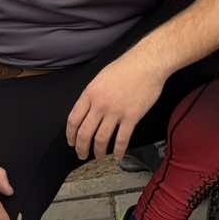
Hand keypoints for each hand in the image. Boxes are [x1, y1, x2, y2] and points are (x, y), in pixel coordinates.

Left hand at [67, 46, 166, 160]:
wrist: (148, 63)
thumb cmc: (127, 67)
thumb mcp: (101, 77)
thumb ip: (92, 94)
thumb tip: (87, 110)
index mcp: (90, 93)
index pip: (73, 120)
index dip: (70, 135)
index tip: (72, 142)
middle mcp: (100, 104)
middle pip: (84, 133)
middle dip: (81, 148)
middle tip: (81, 154)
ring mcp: (116, 111)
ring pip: (101, 139)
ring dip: (98, 151)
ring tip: (99, 156)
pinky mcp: (131, 117)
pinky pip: (122, 139)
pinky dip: (119, 150)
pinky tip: (118, 155)